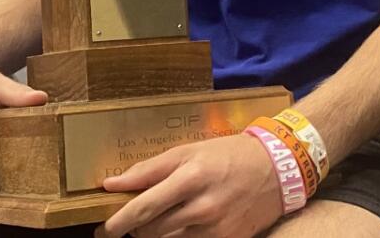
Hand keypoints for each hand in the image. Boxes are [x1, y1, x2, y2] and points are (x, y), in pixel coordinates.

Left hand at [96, 133, 282, 237]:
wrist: (277, 170)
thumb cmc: (228, 155)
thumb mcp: (188, 151)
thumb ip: (149, 169)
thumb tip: (113, 183)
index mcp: (191, 177)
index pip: (144, 207)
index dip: (118, 222)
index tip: (103, 229)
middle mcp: (203, 206)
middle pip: (151, 230)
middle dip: (135, 227)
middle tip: (131, 219)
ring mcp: (215, 229)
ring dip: (155, 234)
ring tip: (160, 218)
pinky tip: (180, 226)